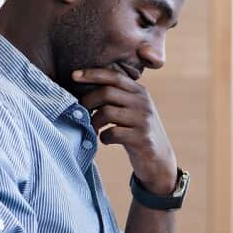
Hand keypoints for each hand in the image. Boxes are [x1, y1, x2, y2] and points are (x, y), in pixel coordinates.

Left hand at [73, 67, 177, 193]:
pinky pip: (112, 133)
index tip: (74, 75)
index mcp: (139, 92)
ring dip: (94, 122)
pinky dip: (103, 137)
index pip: (114, 76)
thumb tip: (85, 87)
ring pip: (106, 112)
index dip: (92, 74)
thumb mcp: (133, 109)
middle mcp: (143, 103)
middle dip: (88, 101)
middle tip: (81, 112)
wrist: (158, 158)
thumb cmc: (137, 131)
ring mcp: (143, 120)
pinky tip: (105, 140)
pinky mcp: (142, 138)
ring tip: (94, 128)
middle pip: (107, 93)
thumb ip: (118, 96)